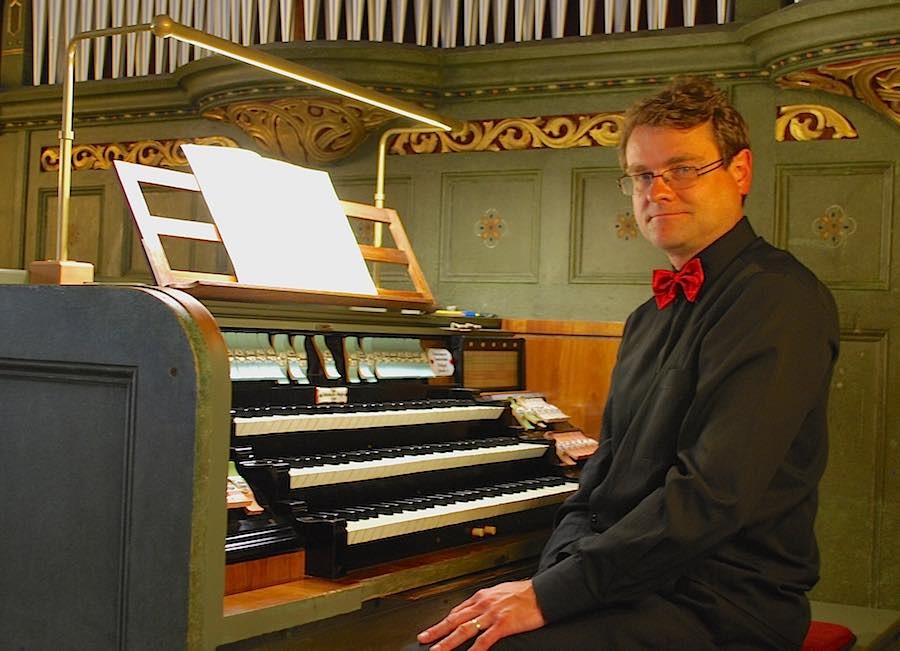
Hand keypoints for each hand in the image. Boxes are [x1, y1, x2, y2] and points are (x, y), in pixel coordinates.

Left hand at [416, 580, 545, 650]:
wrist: (542, 593)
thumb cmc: (524, 593)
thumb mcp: (500, 592)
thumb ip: (485, 602)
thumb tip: (473, 609)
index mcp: (482, 597)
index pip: (457, 611)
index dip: (443, 622)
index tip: (433, 630)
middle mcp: (483, 604)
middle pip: (455, 620)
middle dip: (437, 631)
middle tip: (424, 639)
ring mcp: (492, 614)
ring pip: (464, 630)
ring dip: (448, 642)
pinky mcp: (503, 624)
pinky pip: (484, 640)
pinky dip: (474, 650)